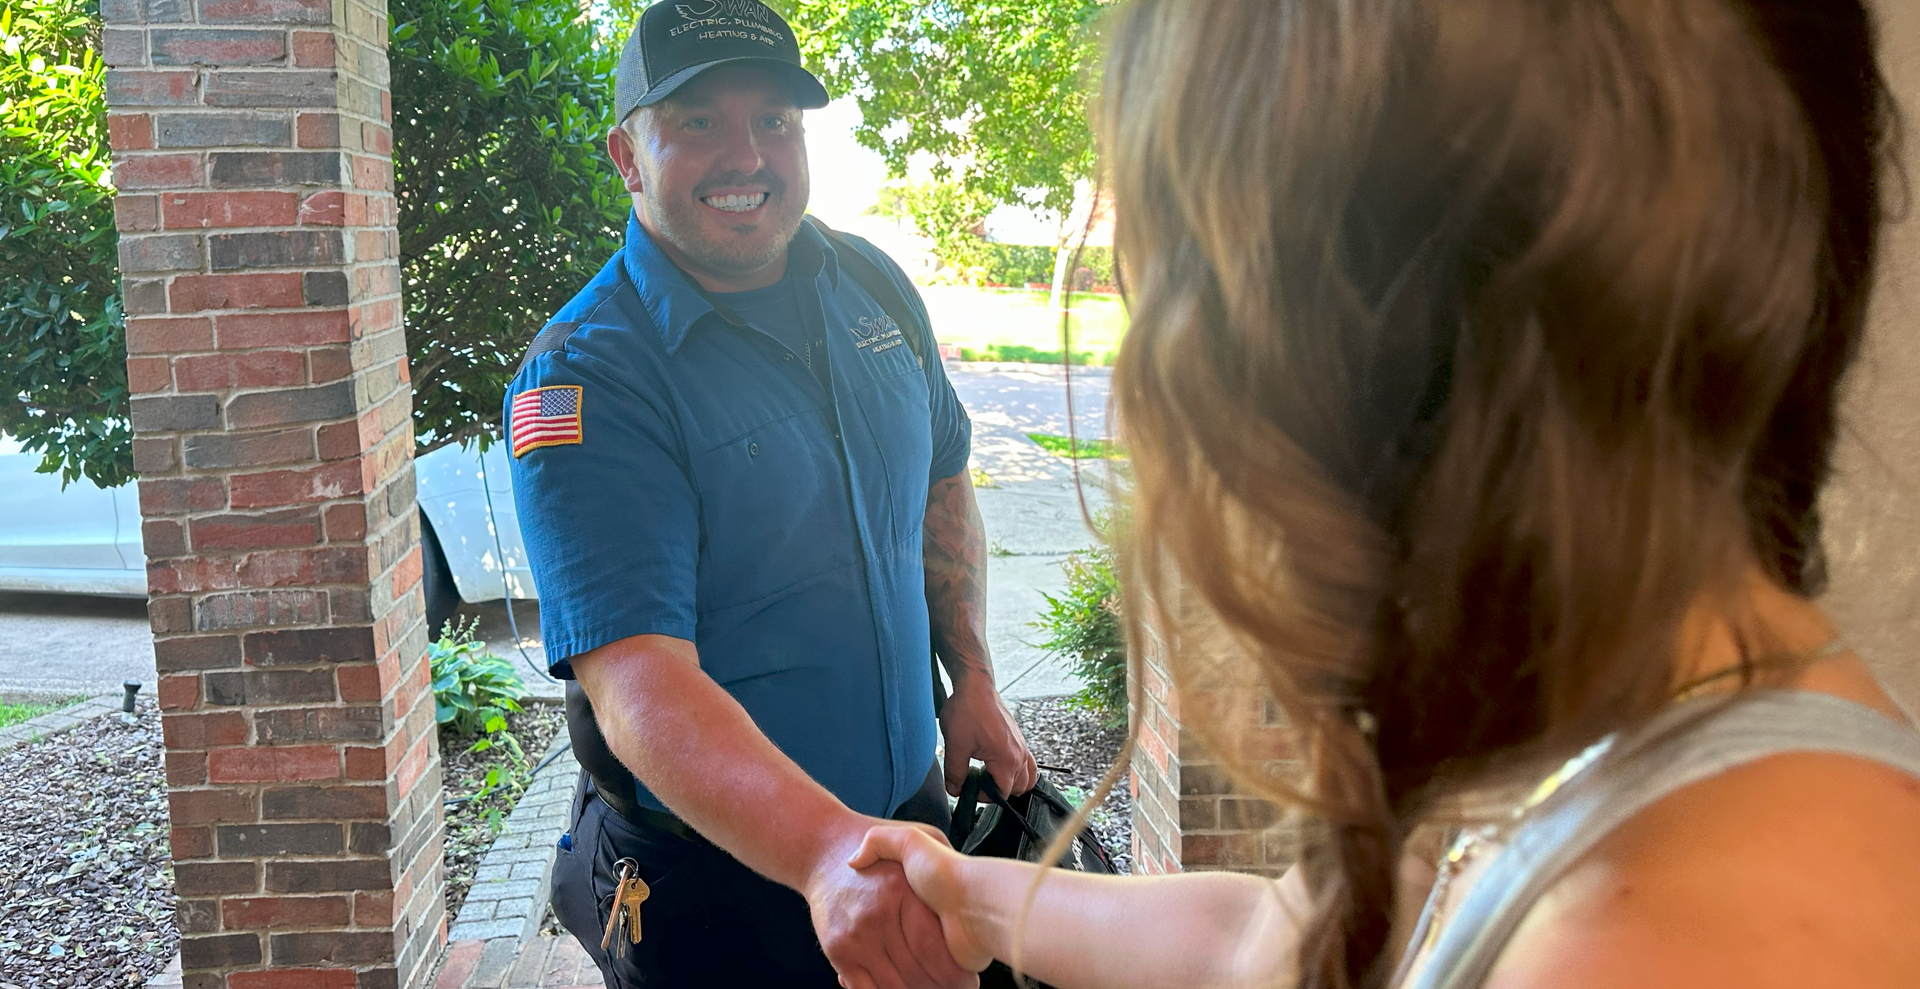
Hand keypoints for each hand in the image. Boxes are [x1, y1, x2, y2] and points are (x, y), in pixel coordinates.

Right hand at [805, 817, 979, 988]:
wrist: (823, 849)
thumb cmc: (876, 847)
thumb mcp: (914, 835)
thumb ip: (943, 852)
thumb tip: (968, 886)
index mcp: (900, 892)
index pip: (931, 948)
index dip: (955, 974)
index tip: (969, 981)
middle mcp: (876, 916)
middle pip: (915, 972)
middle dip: (940, 987)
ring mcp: (855, 937)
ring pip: (893, 985)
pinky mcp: (838, 951)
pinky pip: (864, 988)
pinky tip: (900, 988)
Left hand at [939, 679, 1038, 796]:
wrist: (976, 686)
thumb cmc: (967, 711)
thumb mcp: (955, 746)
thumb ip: (955, 773)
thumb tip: (955, 790)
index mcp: (1007, 759)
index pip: (1003, 793)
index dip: (985, 796)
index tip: (970, 788)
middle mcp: (1020, 754)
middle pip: (1019, 788)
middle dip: (1000, 791)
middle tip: (979, 782)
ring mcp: (1022, 746)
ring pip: (1028, 777)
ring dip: (1013, 782)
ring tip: (991, 776)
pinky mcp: (1019, 738)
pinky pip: (1028, 763)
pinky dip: (1018, 770)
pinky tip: (997, 764)